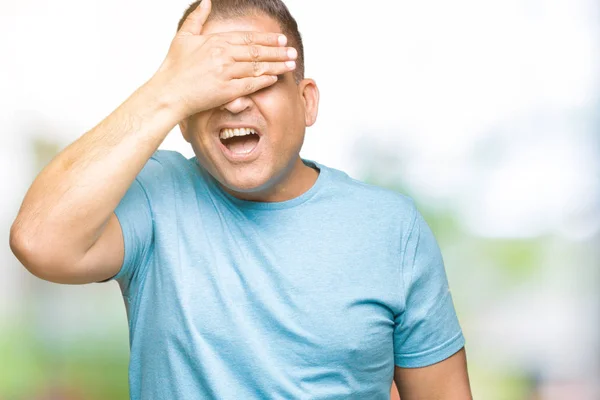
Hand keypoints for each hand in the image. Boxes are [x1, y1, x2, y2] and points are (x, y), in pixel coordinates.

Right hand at [151, 0, 296, 117]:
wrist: (168, 92)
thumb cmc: (174, 67)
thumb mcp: (184, 36)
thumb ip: (198, 18)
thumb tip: (207, 2)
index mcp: (216, 41)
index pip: (248, 38)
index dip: (267, 38)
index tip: (281, 39)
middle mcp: (223, 55)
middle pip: (257, 52)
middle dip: (278, 51)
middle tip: (293, 51)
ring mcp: (226, 73)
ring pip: (258, 67)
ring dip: (277, 65)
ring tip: (291, 64)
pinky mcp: (227, 91)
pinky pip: (251, 84)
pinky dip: (264, 80)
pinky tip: (275, 78)